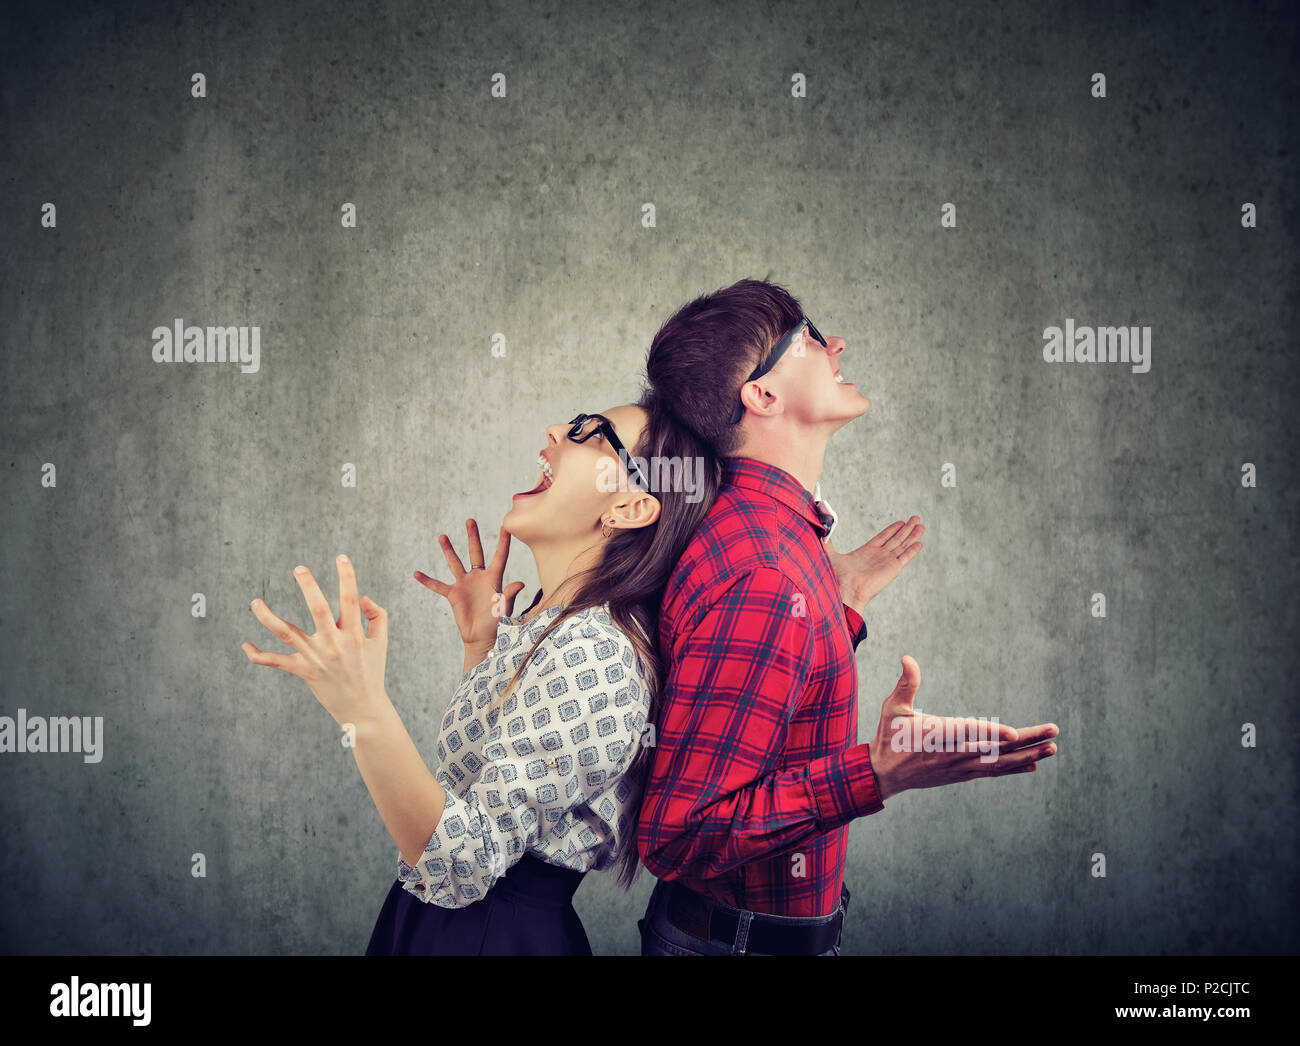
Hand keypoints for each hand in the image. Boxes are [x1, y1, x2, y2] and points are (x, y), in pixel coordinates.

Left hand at [241, 556, 390, 728]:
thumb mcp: (381, 642)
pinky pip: (275, 662)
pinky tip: (245, 645)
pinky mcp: (302, 671)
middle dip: (308, 586)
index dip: (347, 575)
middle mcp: (333, 644)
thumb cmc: (372, 671)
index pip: (350, 598)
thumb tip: (362, 597)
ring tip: (254, 602)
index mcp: (354, 634)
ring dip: (267, 617)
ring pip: (286, 633)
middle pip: (317, 609)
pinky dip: (258, 655)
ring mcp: (315, 657)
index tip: (341, 557)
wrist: (362, 709)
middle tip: (299, 568)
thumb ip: (377, 615)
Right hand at [414, 519, 524, 658]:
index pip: (500, 556)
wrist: (481, 638)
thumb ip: (510, 595)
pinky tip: (417, 573)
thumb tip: (520, 583)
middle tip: (470, 520)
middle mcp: (479, 577)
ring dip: (449, 550)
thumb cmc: (496, 624)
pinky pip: (437, 585)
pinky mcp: (453, 594)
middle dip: (472, 537)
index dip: (503, 542)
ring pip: (455, 563)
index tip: (505, 526)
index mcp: (494, 578)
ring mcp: (465, 584)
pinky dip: (427, 580)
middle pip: (475, 552)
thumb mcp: (504, 608)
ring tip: (442, 536)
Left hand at [825, 516, 923, 613]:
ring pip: (902, 545)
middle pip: (896, 539)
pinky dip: (912, 550)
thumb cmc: (836, 575)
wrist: (844, 589)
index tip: (900, 522)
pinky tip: (920, 542)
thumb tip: (820, 528)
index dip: (892, 529)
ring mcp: (887, 562)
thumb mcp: (830, 553)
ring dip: (912, 535)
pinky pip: (905, 556)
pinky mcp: (893, 568)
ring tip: (921, 525)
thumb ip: (827, 541)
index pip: (883, 537)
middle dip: (906, 529)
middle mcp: (879, 556)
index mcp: (867, 552)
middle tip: (915, 518)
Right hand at [866, 655, 1058, 801]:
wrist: (885, 774)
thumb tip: (907, 658)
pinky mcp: (962, 774)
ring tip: (1052, 748)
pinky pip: (993, 772)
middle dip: (1027, 741)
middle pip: (996, 749)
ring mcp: (960, 767)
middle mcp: (953, 754)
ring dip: (1028, 756)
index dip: (992, 732)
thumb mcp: (893, 708)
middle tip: (1053, 732)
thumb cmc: (889, 736)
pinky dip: (1014, 768)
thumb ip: (906, 684)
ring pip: (1000, 763)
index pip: (968, 733)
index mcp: (936, 735)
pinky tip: (1033, 764)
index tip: (1015, 733)